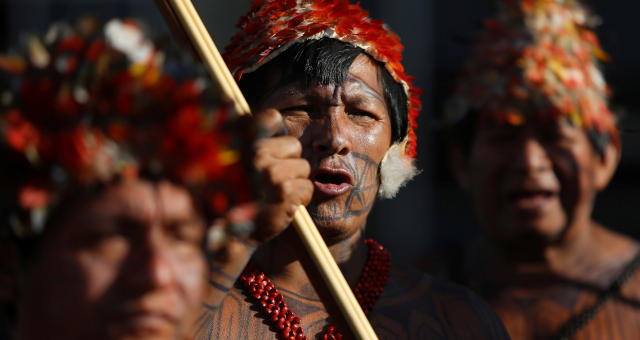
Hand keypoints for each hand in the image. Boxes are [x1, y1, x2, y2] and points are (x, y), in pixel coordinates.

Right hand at [248, 109, 312, 243]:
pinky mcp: (284, 191)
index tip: (275, 148)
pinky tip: (282, 206)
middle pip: (294, 146)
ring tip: (276, 195)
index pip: (271, 117)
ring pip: (303, 168)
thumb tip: (275, 116)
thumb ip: (255, 140)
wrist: (233, 234)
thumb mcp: (239, 162)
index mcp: (243, 142)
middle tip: (272, 182)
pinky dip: (300, 199)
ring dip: (295, 183)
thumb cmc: (240, 195)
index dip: (278, 132)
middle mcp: (255, 154)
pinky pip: (307, 188)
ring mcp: (270, 172)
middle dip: (291, 164)